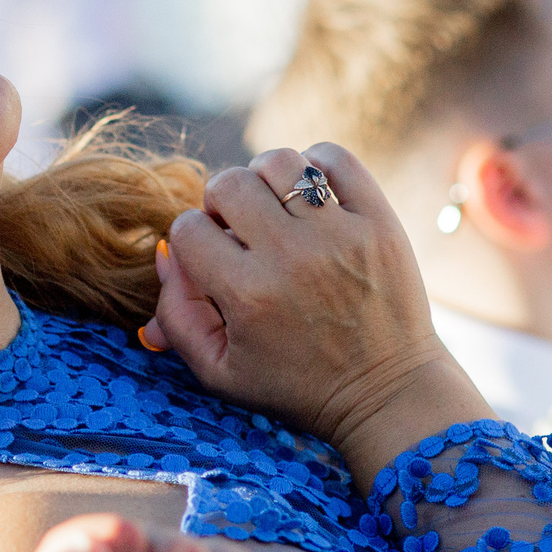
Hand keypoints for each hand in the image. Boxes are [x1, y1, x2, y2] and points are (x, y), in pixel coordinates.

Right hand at [138, 145, 490, 487]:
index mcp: (246, 295)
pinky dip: (315, 165)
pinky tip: (312, 197)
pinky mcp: (378, 221)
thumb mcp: (219, 372)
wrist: (386, 393)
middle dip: (221, 204)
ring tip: (276, 210)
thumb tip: (164, 254)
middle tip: (240, 231)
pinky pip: (336, 158)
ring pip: (278, 161)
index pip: (187, 229)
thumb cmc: (296, 385)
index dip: (191, 241)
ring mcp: (339, 234)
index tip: (211, 259)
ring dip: (265, 180)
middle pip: (228, 183)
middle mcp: (291, 257)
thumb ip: (177, 314)